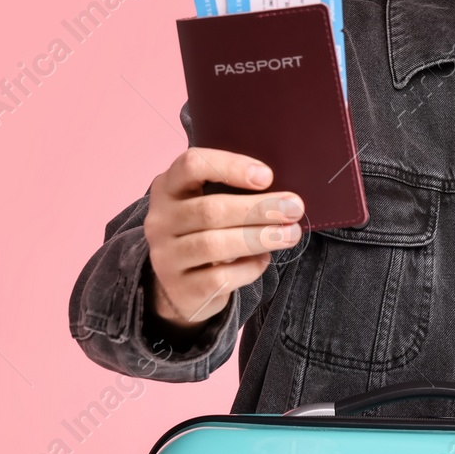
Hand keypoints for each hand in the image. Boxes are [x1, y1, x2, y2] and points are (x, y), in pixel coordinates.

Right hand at [143, 147, 303, 328]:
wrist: (177, 284)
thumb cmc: (203, 230)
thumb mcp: (206, 201)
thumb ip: (233, 191)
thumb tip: (283, 195)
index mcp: (168, 186)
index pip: (192, 165)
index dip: (230, 167)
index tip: (267, 176)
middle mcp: (160, 220)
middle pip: (211, 210)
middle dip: (259, 208)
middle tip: (294, 208)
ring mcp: (165, 256)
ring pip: (214, 245)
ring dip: (259, 237)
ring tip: (291, 234)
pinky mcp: (179, 288)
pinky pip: (219, 278)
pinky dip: (249, 268)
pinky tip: (263, 260)